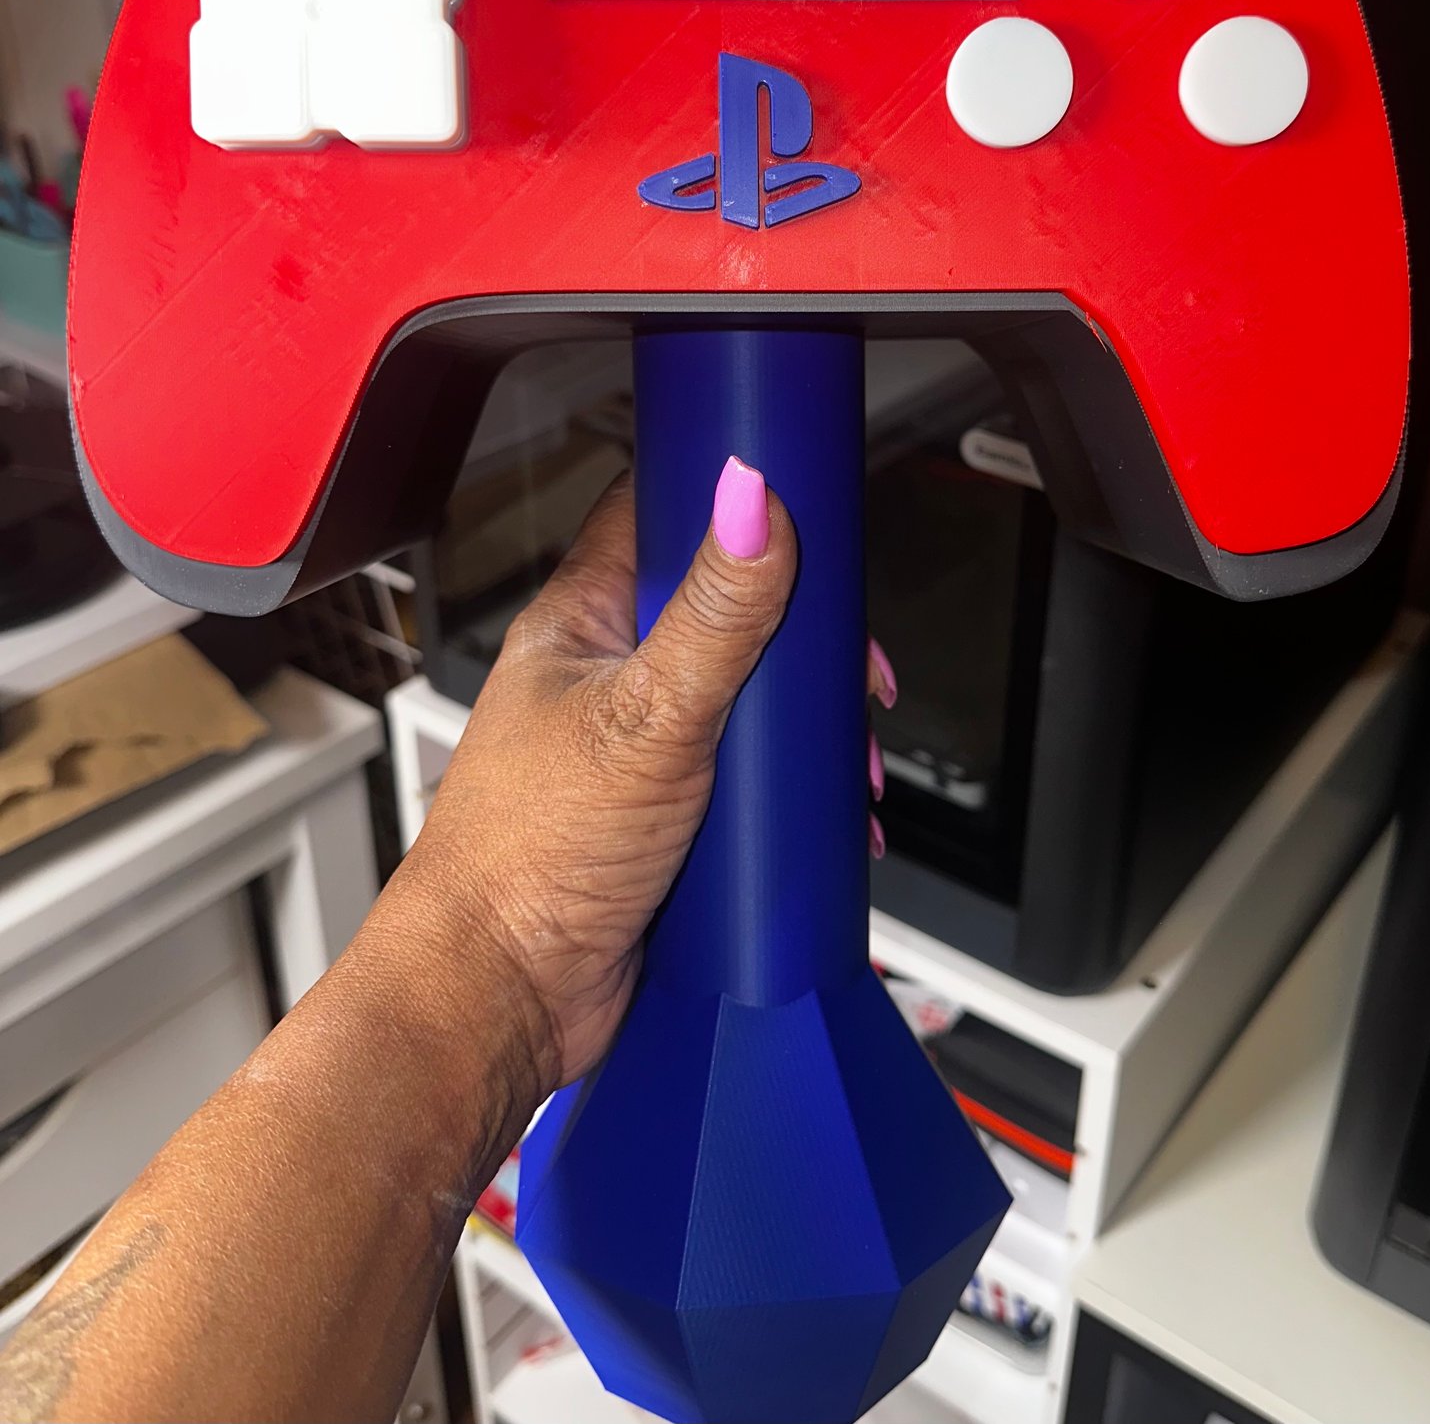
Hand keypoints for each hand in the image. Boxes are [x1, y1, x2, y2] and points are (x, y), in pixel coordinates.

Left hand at [404, 460, 800, 1093]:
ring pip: (749, 701)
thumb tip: (751, 495)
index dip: (730, 499)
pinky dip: (796, 793)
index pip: (658, 512)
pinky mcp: (670, 815)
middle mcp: (611, 675)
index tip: (804, 508)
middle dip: (804, 642)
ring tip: (850, 765)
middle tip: (856, 675)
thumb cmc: (528, 858)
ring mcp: (640, 746)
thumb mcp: (647, 716)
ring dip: (811, 730)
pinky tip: (832, 819)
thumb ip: (712, 611)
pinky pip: (748, 779)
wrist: (504, 1003)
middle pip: (726, 613)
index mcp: (583, 622)